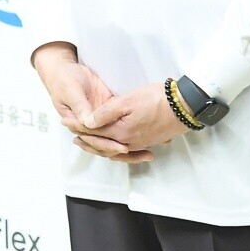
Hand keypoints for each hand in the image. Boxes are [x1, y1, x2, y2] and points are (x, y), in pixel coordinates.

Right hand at [32, 42, 153, 162]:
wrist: (66, 69)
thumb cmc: (64, 81)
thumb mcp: (71, 92)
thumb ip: (80, 106)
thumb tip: (89, 123)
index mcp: (78, 124)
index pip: (94, 140)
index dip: (108, 144)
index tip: (123, 148)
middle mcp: (90, 125)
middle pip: (107, 142)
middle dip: (124, 149)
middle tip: (143, 155)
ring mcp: (100, 118)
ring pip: (114, 136)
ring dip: (130, 144)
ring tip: (148, 153)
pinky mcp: (108, 107)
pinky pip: (120, 121)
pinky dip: (131, 127)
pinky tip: (147, 134)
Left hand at [74, 80, 188, 157]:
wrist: (184, 106)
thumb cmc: (157, 99)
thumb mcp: (128, 100)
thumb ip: (106, 112)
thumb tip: (87, 122)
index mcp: (120, 131)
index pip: (93, 130)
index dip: (77, 125)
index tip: (65, 120)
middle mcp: (128, 142)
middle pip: (101, 143)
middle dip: (85, 137)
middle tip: (71, 133)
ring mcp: (139, 143)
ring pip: (112, 149)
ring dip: (98, 146)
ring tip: (88, 142)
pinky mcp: (147, 141)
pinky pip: (126, 151)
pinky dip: (116, 151)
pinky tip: (116, 148)